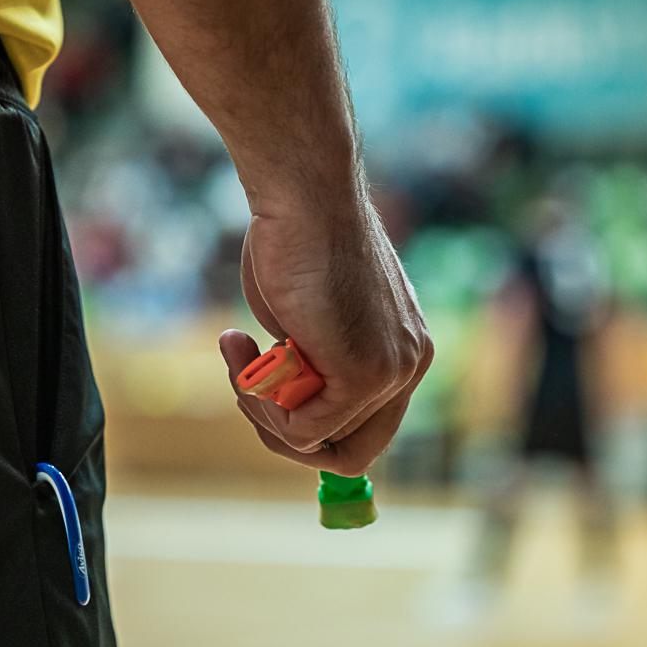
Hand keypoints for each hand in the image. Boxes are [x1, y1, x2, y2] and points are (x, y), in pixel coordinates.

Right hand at [218, 188, 431, 476]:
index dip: (310, 428)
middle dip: (284, 432)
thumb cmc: (296, 238)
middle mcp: (409, 366)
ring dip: (261, 409)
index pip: (367, 429)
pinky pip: (303, 430)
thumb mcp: (311, 316)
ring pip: (318, 442)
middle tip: (245, 387)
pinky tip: (240, 343)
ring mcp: (391, 373)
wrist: (303, 194)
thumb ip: (314, 363)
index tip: (265, 398)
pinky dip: (259, 401)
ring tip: (237, 352)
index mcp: (405, 349)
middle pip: (352, 451)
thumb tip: (291, 409)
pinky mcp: (364, 375)